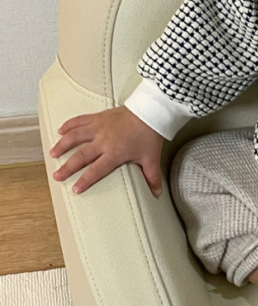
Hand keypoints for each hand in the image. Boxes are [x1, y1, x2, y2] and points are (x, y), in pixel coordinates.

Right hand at [50, 106, 164, 195]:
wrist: (149, 112)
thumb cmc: (149, 136)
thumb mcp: (151, 159)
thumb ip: (152, 178)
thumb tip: (157, 193)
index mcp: (114, 153)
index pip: (96, 170)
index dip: (85, 180)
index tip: (75, 189)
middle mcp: (103, 141)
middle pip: (81, 155)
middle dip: (67, 167)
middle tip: (57, 175)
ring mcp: (98, 127)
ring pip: (75, 136)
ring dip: (62, 145)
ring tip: (52, 153)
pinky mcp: (98, 117)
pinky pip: (79, 120)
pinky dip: (69, 125)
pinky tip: (60, 130)